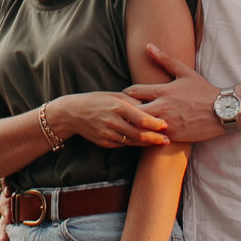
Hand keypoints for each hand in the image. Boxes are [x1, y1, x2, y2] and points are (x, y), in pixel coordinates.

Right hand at [50, 90, 174, 149]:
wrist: (73, 113)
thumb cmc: (98, 101)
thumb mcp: (115, 95)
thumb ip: (132, 101)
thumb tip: (151, 105)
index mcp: (117, 107)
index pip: (140, 118)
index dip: (154, 123)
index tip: (166, 125)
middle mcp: (113, 121)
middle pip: (138, 134)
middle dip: (154, 138)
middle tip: (168, 140)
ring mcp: (108, 134)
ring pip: (132, 142)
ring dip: (147, 143)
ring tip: (160, 142)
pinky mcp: (104, 142)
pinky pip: (123, 144)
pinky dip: (134, 144)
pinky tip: (144, 143)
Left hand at [121, 43, 224, 143]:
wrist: (222, 111)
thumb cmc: (203, 91)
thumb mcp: (185, 72)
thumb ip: (166, 59)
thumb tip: (148, 46)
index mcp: (163, 91)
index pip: (133, 92)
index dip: (125, 94)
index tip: (123, 96)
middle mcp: (162, 107)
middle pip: (132, 111)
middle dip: (125, 112)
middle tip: (122, 112)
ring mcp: (167, 123)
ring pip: (140, 126)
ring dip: (134, 125)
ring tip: (130, 124)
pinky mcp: (173, 136)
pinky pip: (153, 138)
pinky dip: (146, 136)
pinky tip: (143, 135)